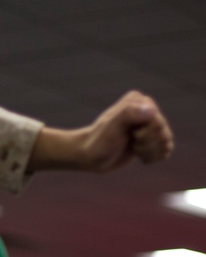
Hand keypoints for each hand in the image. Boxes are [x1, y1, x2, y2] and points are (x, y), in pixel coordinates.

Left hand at [29, 90, 173, 171]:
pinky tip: (138, 155)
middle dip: (147, 144)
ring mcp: (150, 124)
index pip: (157, 122)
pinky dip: (152, 157)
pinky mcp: (151, 138)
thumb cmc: (99, 141)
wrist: (91, 156)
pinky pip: (165, 150)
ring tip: (132, 148)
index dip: (144, 134)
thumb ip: (129, 114)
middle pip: (163, 134)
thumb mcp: (112, 126)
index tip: (128, 134)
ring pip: (166, 143)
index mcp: (139, 100)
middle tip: (129, 141)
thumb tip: (151, 110)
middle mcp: (147, 109)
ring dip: (149, 151)